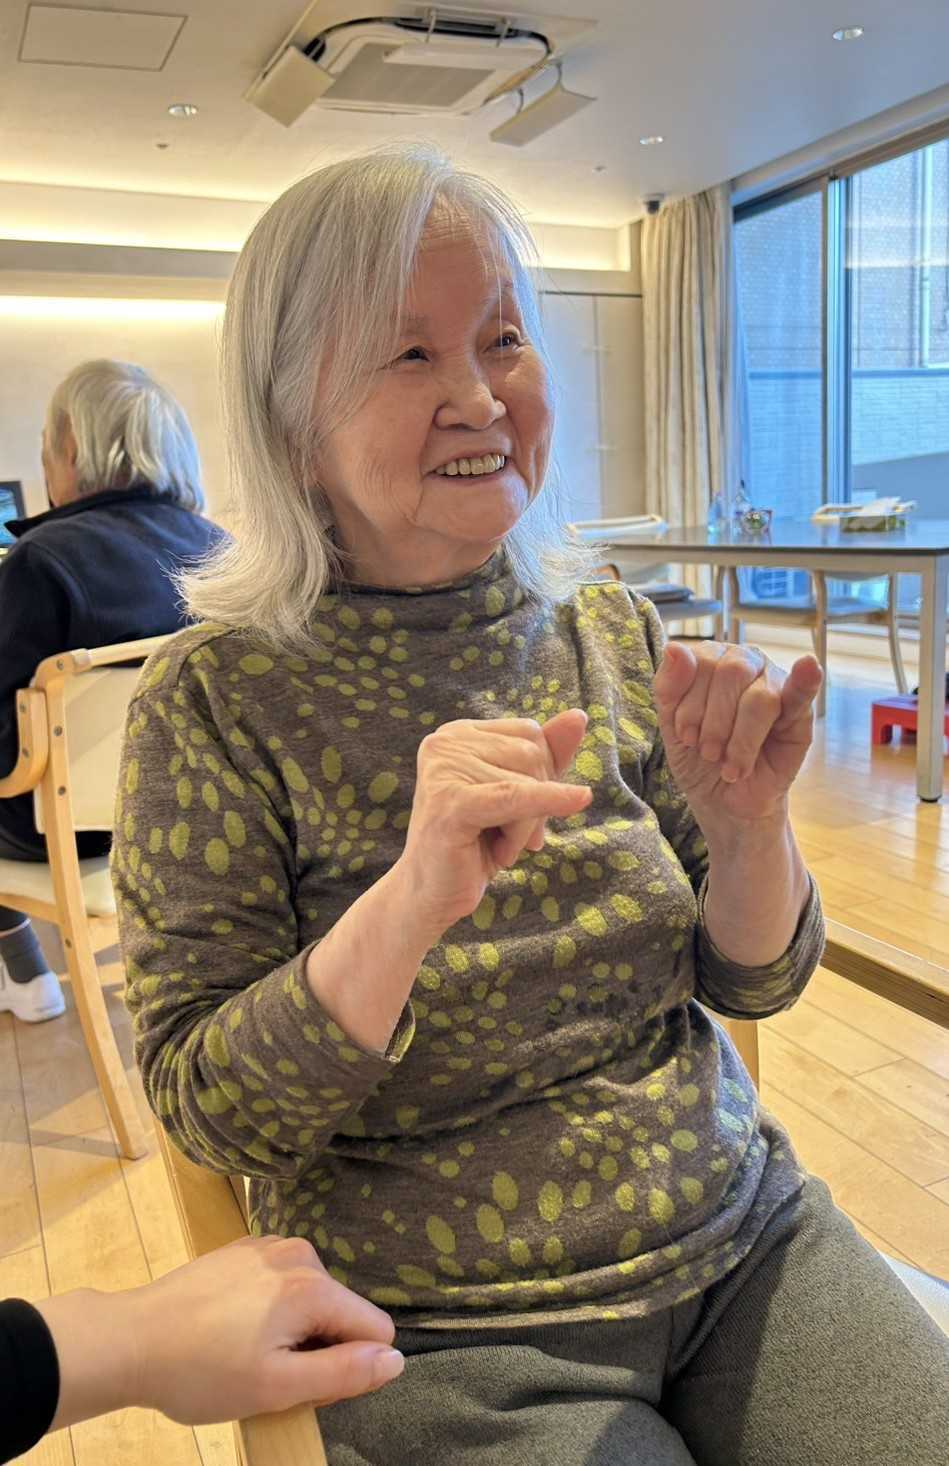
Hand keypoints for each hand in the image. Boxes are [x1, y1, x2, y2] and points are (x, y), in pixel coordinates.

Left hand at [38, 1235, 402, 1429]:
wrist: (129, 1340)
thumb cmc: (200, 1372)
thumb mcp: (277, 1387)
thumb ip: (343, 1373)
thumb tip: (396, 1359)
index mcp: (312, 1286)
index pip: (374, 1329)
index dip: (346, 1367)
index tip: (299, 1382)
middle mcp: (299, 1252)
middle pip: (341, 1312)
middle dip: (317, 1347)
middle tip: (265, 1373)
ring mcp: (268, 1244)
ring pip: (312, 1297)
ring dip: (292, 1330)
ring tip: (244, 1352)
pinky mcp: (243, 1248)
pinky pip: (282, 1282)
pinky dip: (268, 1309)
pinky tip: (229, 1328)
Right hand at [397, 710, 591, 935]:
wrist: (431, 894)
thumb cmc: (475, 844)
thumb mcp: (517, 795)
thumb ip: (545, 755)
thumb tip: (579, 716)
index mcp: (458, 733)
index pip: (529, 734)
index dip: (541, 775)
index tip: (518, 813)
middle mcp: (444, 742)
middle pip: (531, 754)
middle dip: (537, 800)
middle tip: (510, 838)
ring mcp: (444, 770)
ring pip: (526, 781)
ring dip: (526, 824)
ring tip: (498, 845)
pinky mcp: (451, 802)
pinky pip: (516, 797)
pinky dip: (549, 801)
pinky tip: (580, 799)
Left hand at [653, 641, 821, 828]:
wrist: (723, 802)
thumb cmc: (698, 758)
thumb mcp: (671, 725)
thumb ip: (669, 685)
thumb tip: (675, 648)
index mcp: (713, 659)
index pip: (700, 661)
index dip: (690, 703)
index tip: (686, 736)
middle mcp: (746, 662)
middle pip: (731, 673)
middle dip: (714, 722)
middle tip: (709, 753)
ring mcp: (775, 682)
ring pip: (759, 698)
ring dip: (740, 740)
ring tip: (730, 765)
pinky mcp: (801, 711)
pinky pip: (801, 691)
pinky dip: (805, 680)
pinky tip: (808, 667)